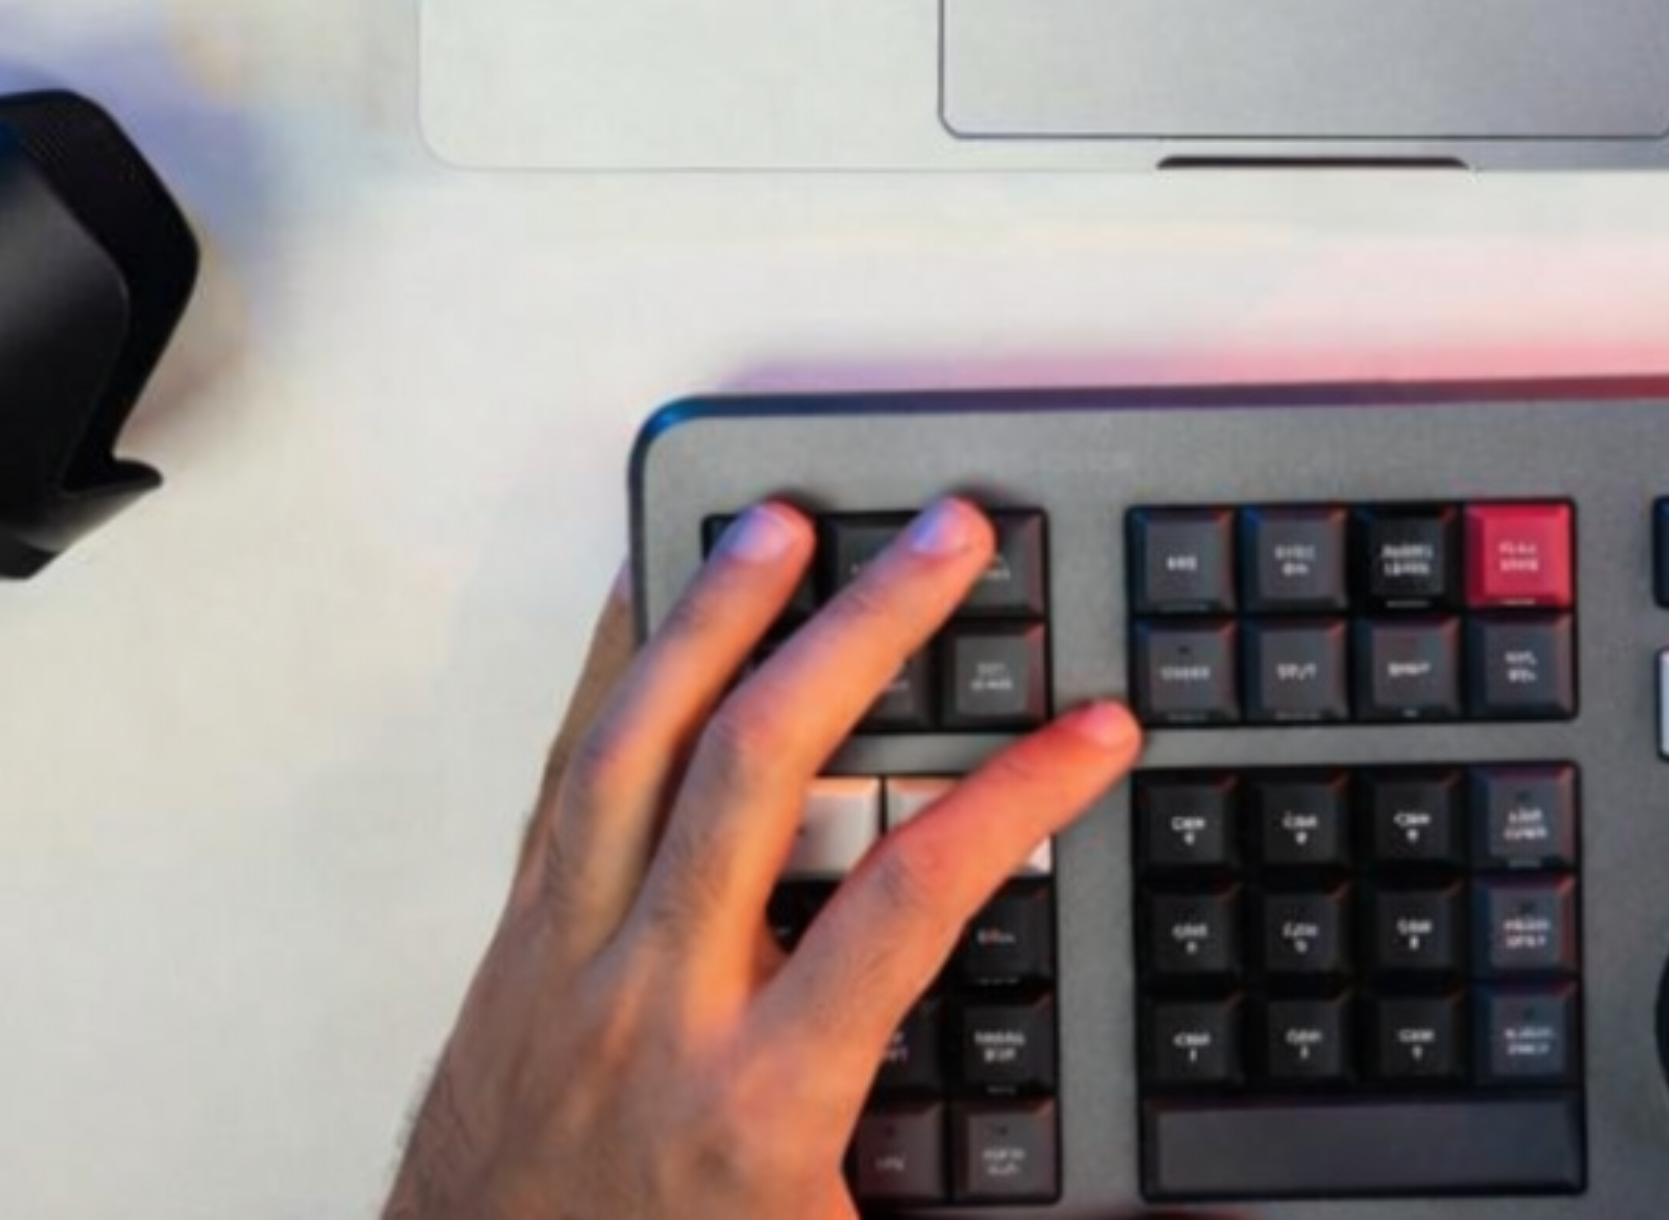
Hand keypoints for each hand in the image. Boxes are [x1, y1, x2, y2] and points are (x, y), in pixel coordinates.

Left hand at [387, 499, 1141, 1219]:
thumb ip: (984, 1218)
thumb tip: (1155, 1218)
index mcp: (760, 1095)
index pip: (909, 903)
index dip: (1015, 799)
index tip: (1093, 730)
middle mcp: (657, 1006)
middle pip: (761, 770)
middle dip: (862, 631)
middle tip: (946, 536)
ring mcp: (568, 962)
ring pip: (636, 749)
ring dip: (714, 617)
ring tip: (781, 518)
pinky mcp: (514, 945)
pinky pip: (559, 783)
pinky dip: (606, 677)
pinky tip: (643, 597)